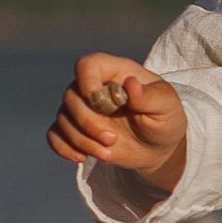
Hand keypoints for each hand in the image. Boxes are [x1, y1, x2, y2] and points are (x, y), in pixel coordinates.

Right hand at [48, 53, 190, 197]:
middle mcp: (93, 87)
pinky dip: (64, 148)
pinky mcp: (75, 130)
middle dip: (88, 123)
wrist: (158, 147)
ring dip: (82, 141)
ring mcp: (82, 108)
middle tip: (113, 140)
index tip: (104, 106)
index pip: (87, 64)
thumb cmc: (165, 119)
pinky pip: (54, 135)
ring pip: (62, 119)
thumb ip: (151, 96)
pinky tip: (83, 158)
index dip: (88, 83)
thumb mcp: (168, 107)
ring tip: (107, 153)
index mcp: (116, 72)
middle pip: (71, 97)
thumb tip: (130, 84)